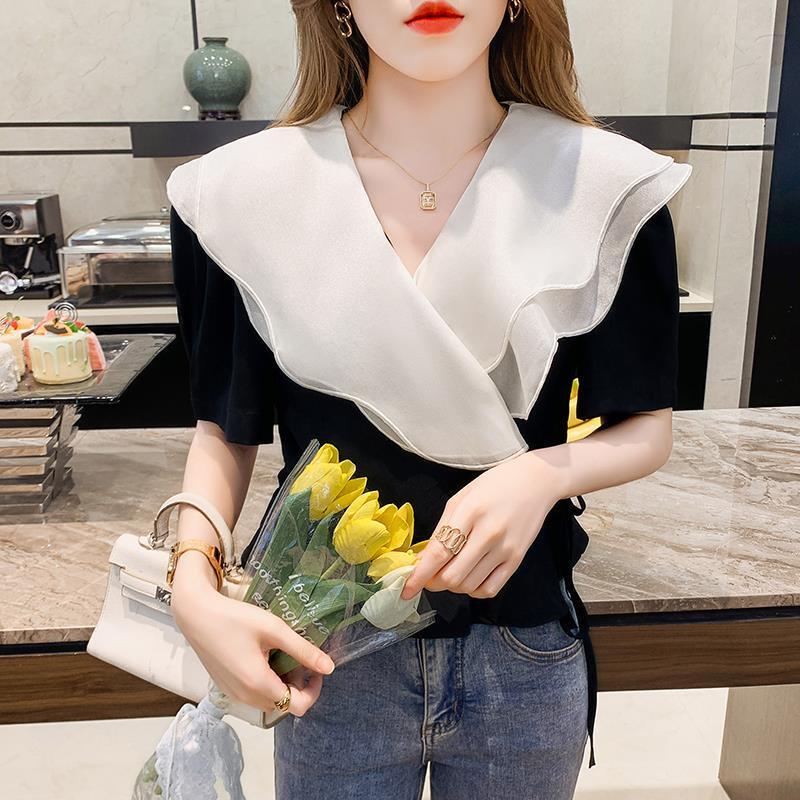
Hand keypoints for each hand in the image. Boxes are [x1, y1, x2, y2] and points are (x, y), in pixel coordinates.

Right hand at [171, 564, 334, 716]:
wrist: (196, 615)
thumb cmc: (235, 618)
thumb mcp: (274, 629)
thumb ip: (303, 650)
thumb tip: (330, 667)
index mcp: (258, 684)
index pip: (298, 706)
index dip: (313, 690)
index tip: (315, 667)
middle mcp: (245, 697)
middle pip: (283, 705)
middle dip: (298, 686)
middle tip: (298, 658)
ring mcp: (233, 694)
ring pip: (268, 701)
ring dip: (282, 685)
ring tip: (281, 655)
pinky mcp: (226, 688)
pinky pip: (254, 695)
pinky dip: (265, 683)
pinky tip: (263, 657)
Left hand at [400, 453, 563, 600]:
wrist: (535, 482)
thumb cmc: (493, 486)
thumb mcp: (461, 499)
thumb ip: (441, 529)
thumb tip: (423, 560)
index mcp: (470, 512)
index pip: (440, 552)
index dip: (420, 575)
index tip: (407, 589)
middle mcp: (489, 533)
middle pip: (452, 575)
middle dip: (434, 582)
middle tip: (430, 575)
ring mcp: (505, 548)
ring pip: (468, 585)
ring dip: (453, 585)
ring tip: (451, 571)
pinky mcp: (517, 559)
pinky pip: (490, 589)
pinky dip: (473, 590)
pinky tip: (470, 577)